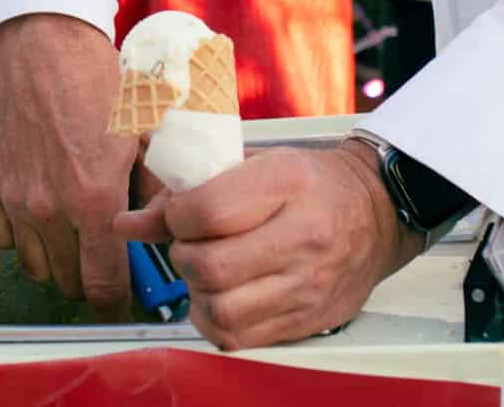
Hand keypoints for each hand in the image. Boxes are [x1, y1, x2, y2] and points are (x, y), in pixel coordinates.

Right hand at [0, 13, 136, 316]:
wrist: (45, 48)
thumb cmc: (100, 83)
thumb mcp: (147, 134)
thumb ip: (159, 189)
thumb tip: (170, 226)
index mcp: (93, 199)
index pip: (102, 285)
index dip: (117, 300)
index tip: (124, 295)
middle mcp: (49, 208)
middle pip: (68, 282)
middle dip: (89, 278)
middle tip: (103, 259)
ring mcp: (15, 199)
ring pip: (35, 267)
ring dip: (56, 261)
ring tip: (73, 238)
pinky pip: (3, 240)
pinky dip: (22, 237)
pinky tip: (41, 216)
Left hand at [113, 142, 424, 349]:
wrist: (377, 213)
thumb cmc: (310, 183)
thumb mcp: (253, 165)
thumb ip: (187, 194)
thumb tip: (126, 225)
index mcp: (286, 183)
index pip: (206, 211)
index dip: (175, 216)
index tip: (180, 214)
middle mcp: (302, 236)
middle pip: (209, 267)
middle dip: (183, 258)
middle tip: (191, 246)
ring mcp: (308, 284)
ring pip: (221, 311)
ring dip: (196, 295)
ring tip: (205, 274)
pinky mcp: (308, 319)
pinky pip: (240, 338)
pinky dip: (216, 322)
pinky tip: (222, 298)